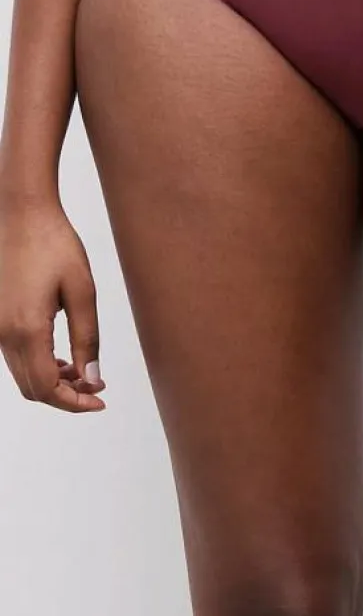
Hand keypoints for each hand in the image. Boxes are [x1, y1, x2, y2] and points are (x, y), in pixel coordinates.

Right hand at [0, 197, 105, 411]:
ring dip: (52, 381)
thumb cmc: (54, 244)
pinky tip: (63, 357)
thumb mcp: (82, 291)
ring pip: (22, 375)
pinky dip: (39, 365)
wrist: (21, 212)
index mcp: (26, 329)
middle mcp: (3, 334)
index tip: (99, 400)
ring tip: (84, 372)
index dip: (74, 402)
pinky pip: (15, 357)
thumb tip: (92, 378)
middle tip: (96, 387)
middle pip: (31, 388)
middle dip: (65, 395)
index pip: (46, 388)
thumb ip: (87, 338)